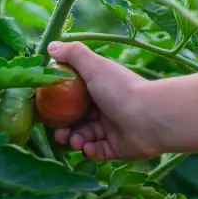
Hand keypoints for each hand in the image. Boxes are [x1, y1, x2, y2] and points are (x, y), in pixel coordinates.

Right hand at [46, 41, 167, 161]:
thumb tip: (51, 46)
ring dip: (74, 140)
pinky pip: (97, 151)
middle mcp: (105, 107)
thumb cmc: (120, 89)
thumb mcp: (94, 66)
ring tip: (73, 141)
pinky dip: (89, 151)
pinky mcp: (117, 147)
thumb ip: (73, 54)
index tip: (47, 109)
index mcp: (100, 88)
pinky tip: (86, 148)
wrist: (151, 118)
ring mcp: (112, 128)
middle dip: (64, 127)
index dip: (59, 103)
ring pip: (85, 136)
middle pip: (77, 119)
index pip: (74, 96)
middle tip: (58, 133)